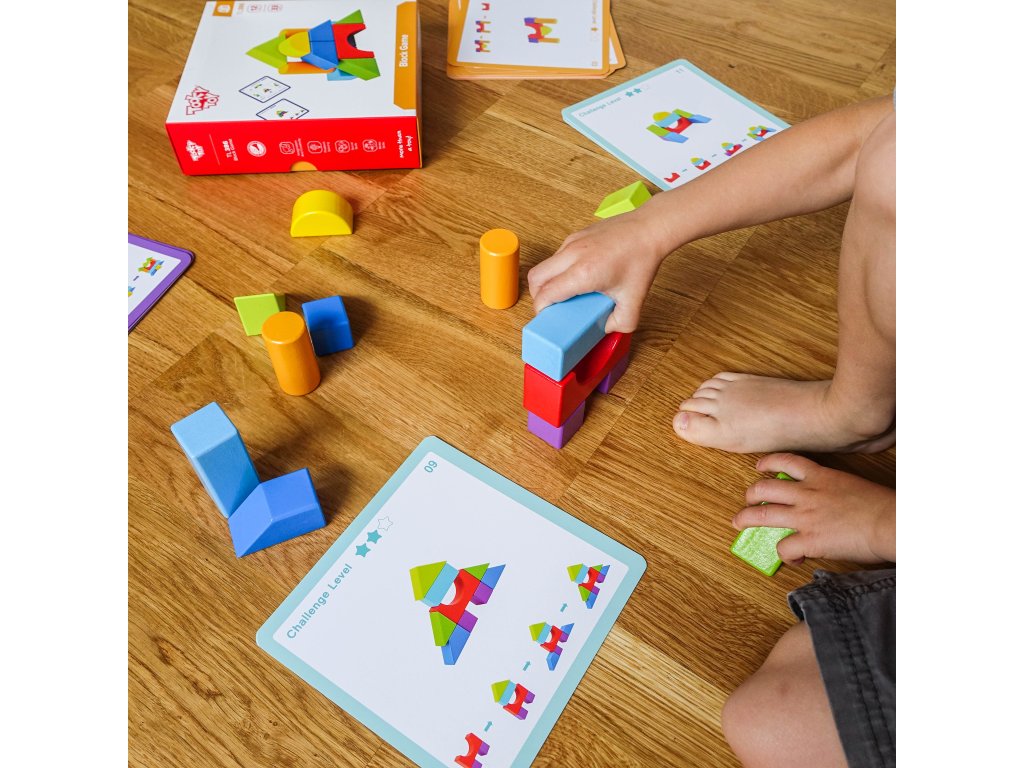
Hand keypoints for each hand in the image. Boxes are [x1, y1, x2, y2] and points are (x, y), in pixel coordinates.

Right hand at [527, 205, 672, 332]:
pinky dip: (559, 269)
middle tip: (551, 306)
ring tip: (565, 292)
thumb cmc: (641, 259)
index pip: (545, 294)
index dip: (541, 310)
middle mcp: (573, 255)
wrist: (649, 228)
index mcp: (583, 273)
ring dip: (548, 281)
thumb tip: (605, 327)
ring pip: (545, 265)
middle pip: (534, 278)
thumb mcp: (634, 301)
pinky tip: (577, 276)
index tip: (547, 317)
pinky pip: (557, 256)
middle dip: (537, 296)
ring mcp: (572, 242)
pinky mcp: (576, 235)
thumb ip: (621, 323)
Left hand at [732, 453, 895, 565]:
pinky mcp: (809, 539)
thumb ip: (834, 490)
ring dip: (746, 518)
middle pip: (765, 487)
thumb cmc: (882, 506)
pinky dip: (784, 554)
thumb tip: (828, 503)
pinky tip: (793, 557)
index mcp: (822, 476)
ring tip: (739, 522)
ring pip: (763, 514)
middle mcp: (808, 493)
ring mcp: (805, 516)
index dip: (768, 463)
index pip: (787, 461)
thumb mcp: (853, 486)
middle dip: (751, 494)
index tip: (759, 467)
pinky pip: (783, 547)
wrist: (891, 522)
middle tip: (748, 500)